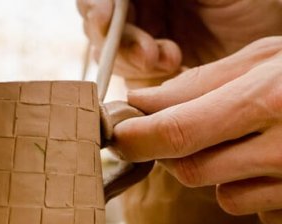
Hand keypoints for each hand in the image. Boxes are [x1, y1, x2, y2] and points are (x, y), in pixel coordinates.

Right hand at [77, 0, 281, 86]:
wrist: (264, 39)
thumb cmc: (247, 0)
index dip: (96, 6)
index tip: (105, 16)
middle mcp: (138, 10)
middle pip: (98, 27)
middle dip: (119, 40)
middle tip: (148, 51)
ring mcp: (141, 40)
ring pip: (109, 55)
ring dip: (132, 60)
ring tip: (168, 59)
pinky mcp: (148, 71)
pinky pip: (128, 77)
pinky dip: (142, 78)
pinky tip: (169, 67)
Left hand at [112, 37, 281, 223]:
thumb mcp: (263, 61)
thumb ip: (201, 84)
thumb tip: (144, 100)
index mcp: (270, 99)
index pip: (178, 130)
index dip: (138, 135)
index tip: (118, 132)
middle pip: (188, 168)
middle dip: (169, 151)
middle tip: (169, 130)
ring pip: (215, 190)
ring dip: (208, 167)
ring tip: (234, 138)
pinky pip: (245, 204)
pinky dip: (239, 185)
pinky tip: (259, 161)